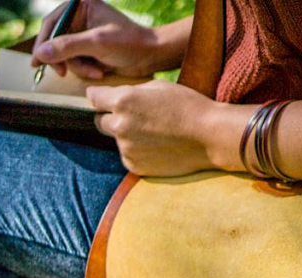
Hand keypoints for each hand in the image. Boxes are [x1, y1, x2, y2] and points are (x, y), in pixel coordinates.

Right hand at [31, 0, 160, 79]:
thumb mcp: (97, 43)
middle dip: (65, 59)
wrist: (150, 56)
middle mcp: (79, 16)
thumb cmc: (128, 43)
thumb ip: (68, 47)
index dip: (43, 43)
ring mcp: (83, 34)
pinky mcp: (88, 49)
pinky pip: (75, 63)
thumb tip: (40, 54)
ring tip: (97, 70)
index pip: (52, 23)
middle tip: (63, 73)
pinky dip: (85, 70)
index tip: (37, 62)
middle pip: (55, 41)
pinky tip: (100, 71)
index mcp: (80, 4)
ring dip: (79, 67)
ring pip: (65, 55)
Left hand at [88, 79, 254, 175]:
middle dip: (110, 117)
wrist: (208, 137)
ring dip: (126, 135)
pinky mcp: (134, 166)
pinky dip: (136, 151)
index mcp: (123, 101)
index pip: (93, 98)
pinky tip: (156, 146)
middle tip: (133, 116)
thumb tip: (113, 98)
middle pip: (99, 121)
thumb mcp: (157, 87)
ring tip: (153, 133)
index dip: (98, 96)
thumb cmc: (187, 106)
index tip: (102, 98)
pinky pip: (127, 156)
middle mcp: (120, 126)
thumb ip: (130, 92)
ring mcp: (126, 149)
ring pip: (115, 140)